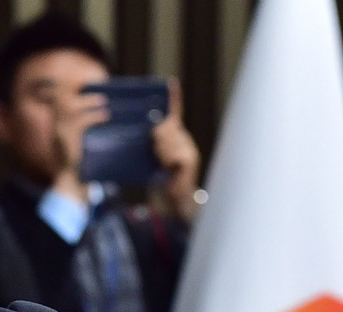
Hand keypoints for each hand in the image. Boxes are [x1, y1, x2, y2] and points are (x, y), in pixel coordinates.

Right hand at [48, 85, 109, 201]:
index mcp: (55, 125)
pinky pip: (81, 121)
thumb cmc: (78, 163)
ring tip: (103, 101)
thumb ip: (79, 128)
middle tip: (93, 88)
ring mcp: (60, 132)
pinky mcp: (68, 139)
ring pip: (70, 106)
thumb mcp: (75, 142)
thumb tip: (99, 111)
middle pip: (59, 96)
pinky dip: (94, 116)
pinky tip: (105, 116)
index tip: (82, 83)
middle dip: (74, 87)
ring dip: (88, 101)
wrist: (71, 182)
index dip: (65, 86)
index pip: (54, 97)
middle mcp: (55, 126)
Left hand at [152, 78, 201, 219]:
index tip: (171, 83)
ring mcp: (189, 148)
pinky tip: (169, 167)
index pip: (175, 112)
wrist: (176, 198)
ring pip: (170, 140)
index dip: (173, 97)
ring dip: (161, 151)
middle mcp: (183, 139)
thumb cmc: (161, 178)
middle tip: (155, 151)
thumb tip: (152, 131)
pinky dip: (169, 161)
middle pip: (168, 127)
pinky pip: (175, 155)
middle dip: (158, 138)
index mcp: (175, 135)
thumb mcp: (153, 157)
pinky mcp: (190, 159)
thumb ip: (153, 144)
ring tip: (162, 163)